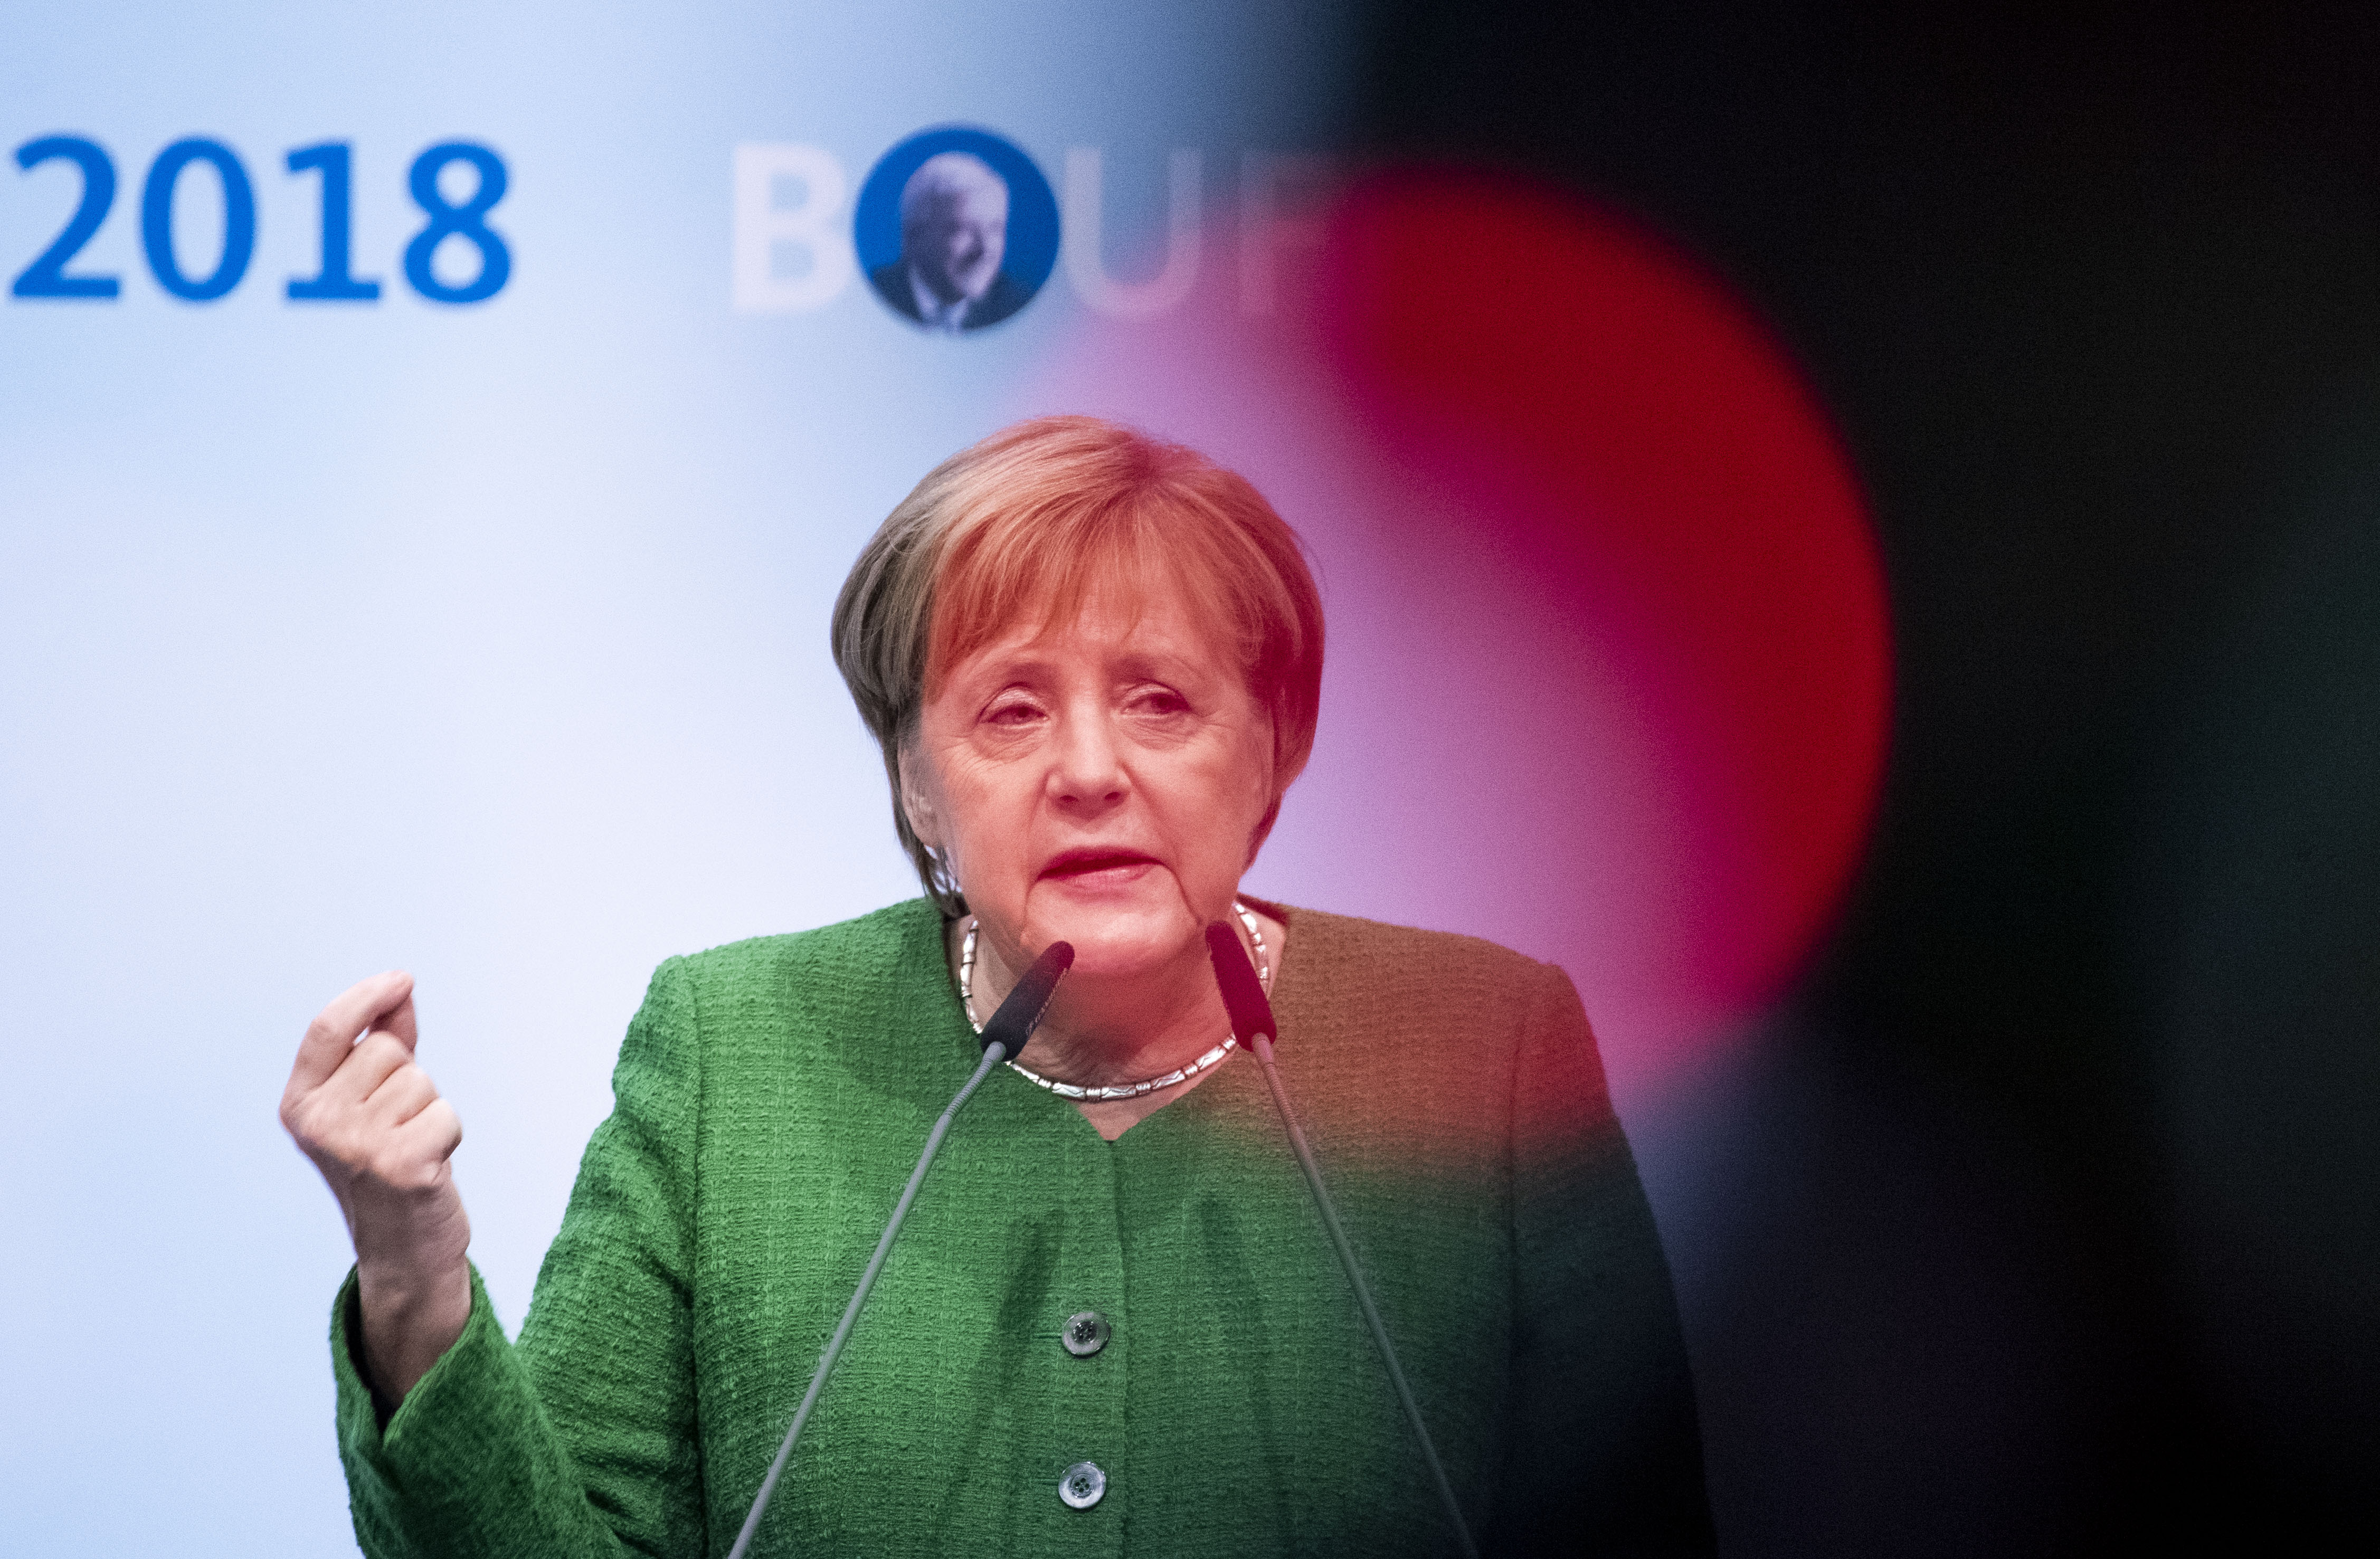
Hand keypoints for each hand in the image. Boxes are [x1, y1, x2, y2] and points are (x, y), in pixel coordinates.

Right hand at [280, 971, 472, 1404]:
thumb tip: (400, 987)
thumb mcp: (371, 1100)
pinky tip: (427, 1167)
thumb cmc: (388, 1161)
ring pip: (420, 1082)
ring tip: (410, 1147)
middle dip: (406, 1078)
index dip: (368, 996)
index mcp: (299, 1103)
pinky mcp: (399, 1166)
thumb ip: (381, 1040)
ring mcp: (355, 1146)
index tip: (401, 979)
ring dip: (429, 1110)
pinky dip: (448, 1136)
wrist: (401, 1246)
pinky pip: (446, 1114)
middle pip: (385, 1051)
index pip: (327, 1028)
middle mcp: (318, 1123)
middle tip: (398, 1126)